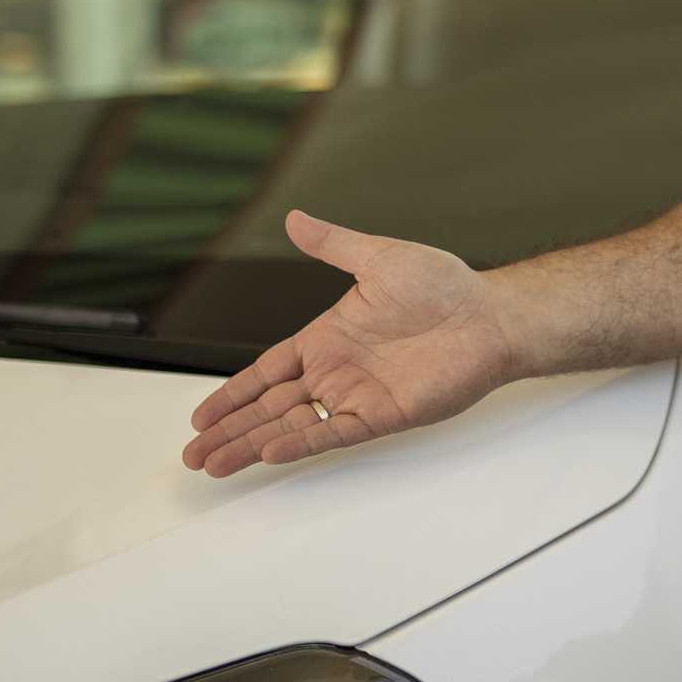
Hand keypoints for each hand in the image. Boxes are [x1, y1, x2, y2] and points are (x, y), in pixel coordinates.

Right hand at [180, 209, 522, 477]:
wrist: (490, 314)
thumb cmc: (443, 286)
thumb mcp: (377, 258)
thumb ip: (332, 244)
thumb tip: (295, 218)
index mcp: (328, 337)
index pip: (266, 371)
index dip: (233, 393)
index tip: (200, 415)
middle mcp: (338, 370)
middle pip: (269, 406)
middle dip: (229, 429)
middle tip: (192, 454)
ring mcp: (359, 393)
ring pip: (292, 425)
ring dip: (252, 444)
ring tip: (214, 463)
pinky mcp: (384, 412)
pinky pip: (334, 431)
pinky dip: (301, 442)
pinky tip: (268, 452)